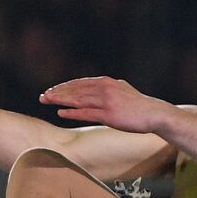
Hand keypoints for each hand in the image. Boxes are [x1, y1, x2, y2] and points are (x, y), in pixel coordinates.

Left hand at [39, 77, 172, 133]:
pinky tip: (60, 113)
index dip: (64, 87)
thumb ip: (107, 88)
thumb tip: (96, 89)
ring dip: (61, 100)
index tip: (51, 91)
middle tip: (43, 97)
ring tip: (47, 102)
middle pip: (75, 89)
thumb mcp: (121, 90)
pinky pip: (86, 113)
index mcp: (106, 82)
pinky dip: (72, 113)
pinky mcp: (109, 115)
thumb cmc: (137, 106)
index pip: (80, 83)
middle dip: (58, 93)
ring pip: (78, 100)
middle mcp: (105, 88)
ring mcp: (107, 101)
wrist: (154, 114)